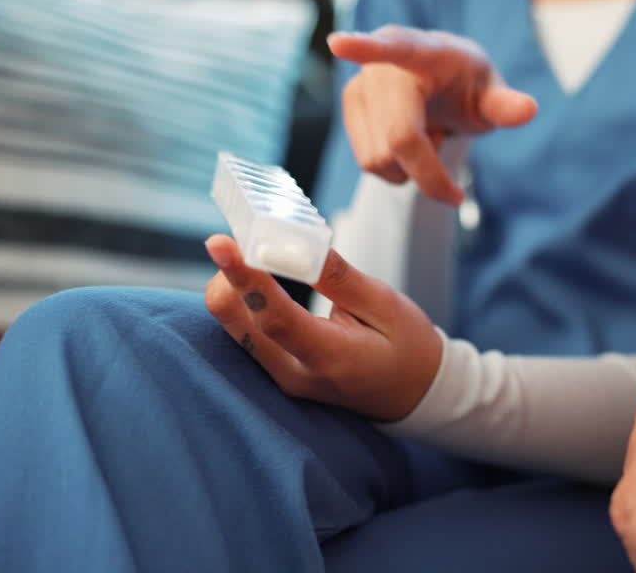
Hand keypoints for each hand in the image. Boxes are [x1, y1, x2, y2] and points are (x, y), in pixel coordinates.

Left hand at [203, 234, 442, 421]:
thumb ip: (336, 277)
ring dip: (236, 288)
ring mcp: (282, 379)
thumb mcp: (384, 304)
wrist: (414, 394)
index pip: (273, 317)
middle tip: (249, 242)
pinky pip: (244, 334)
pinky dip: (245, 303)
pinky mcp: (276, 374)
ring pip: (232, 327)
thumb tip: (296, 243)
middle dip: (231, 277)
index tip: (221, 243)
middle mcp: (295, 375)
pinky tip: (264, 283)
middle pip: (235, 323)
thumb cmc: (407, 347)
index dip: (244, 277)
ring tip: (263, 258)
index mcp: (330, 357)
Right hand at [328, 26, 537, 203]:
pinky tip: (409, 142)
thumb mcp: (491, 93)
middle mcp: (381, 66)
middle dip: (429, 173)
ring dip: (410, 168)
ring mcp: (359, 86)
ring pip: (380, 160)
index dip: (363, 47)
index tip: (338, 43)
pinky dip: (396, 169)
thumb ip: (505, 104)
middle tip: (455, 180)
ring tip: (428, 138)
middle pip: (398, 140)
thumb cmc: (466, 84)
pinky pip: (370, 163)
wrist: (439, 81)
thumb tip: (527, 109)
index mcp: (420, 50)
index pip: (392, 47)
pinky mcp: (349, 108)